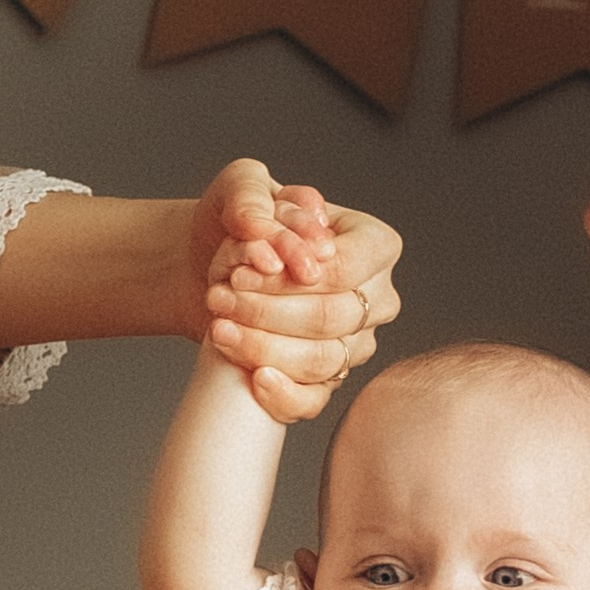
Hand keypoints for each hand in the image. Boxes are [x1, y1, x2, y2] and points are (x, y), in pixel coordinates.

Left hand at [188, 163, 400, 427]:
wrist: (213, 270)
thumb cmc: (238, 225)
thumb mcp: (239, 188)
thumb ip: (250, 193)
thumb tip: (261, 228)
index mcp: (375, 244)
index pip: (345, 269)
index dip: (290, 278)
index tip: (241, 274)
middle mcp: (377, 297)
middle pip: (334, 317)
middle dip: (268, 312)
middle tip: (220, 300)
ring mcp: (357, 344)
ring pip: (323, 360)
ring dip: (265, 348)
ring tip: (220, 328)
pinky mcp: (328, 381)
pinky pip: (316, 401)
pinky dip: (284, 395)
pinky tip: (256, 379)